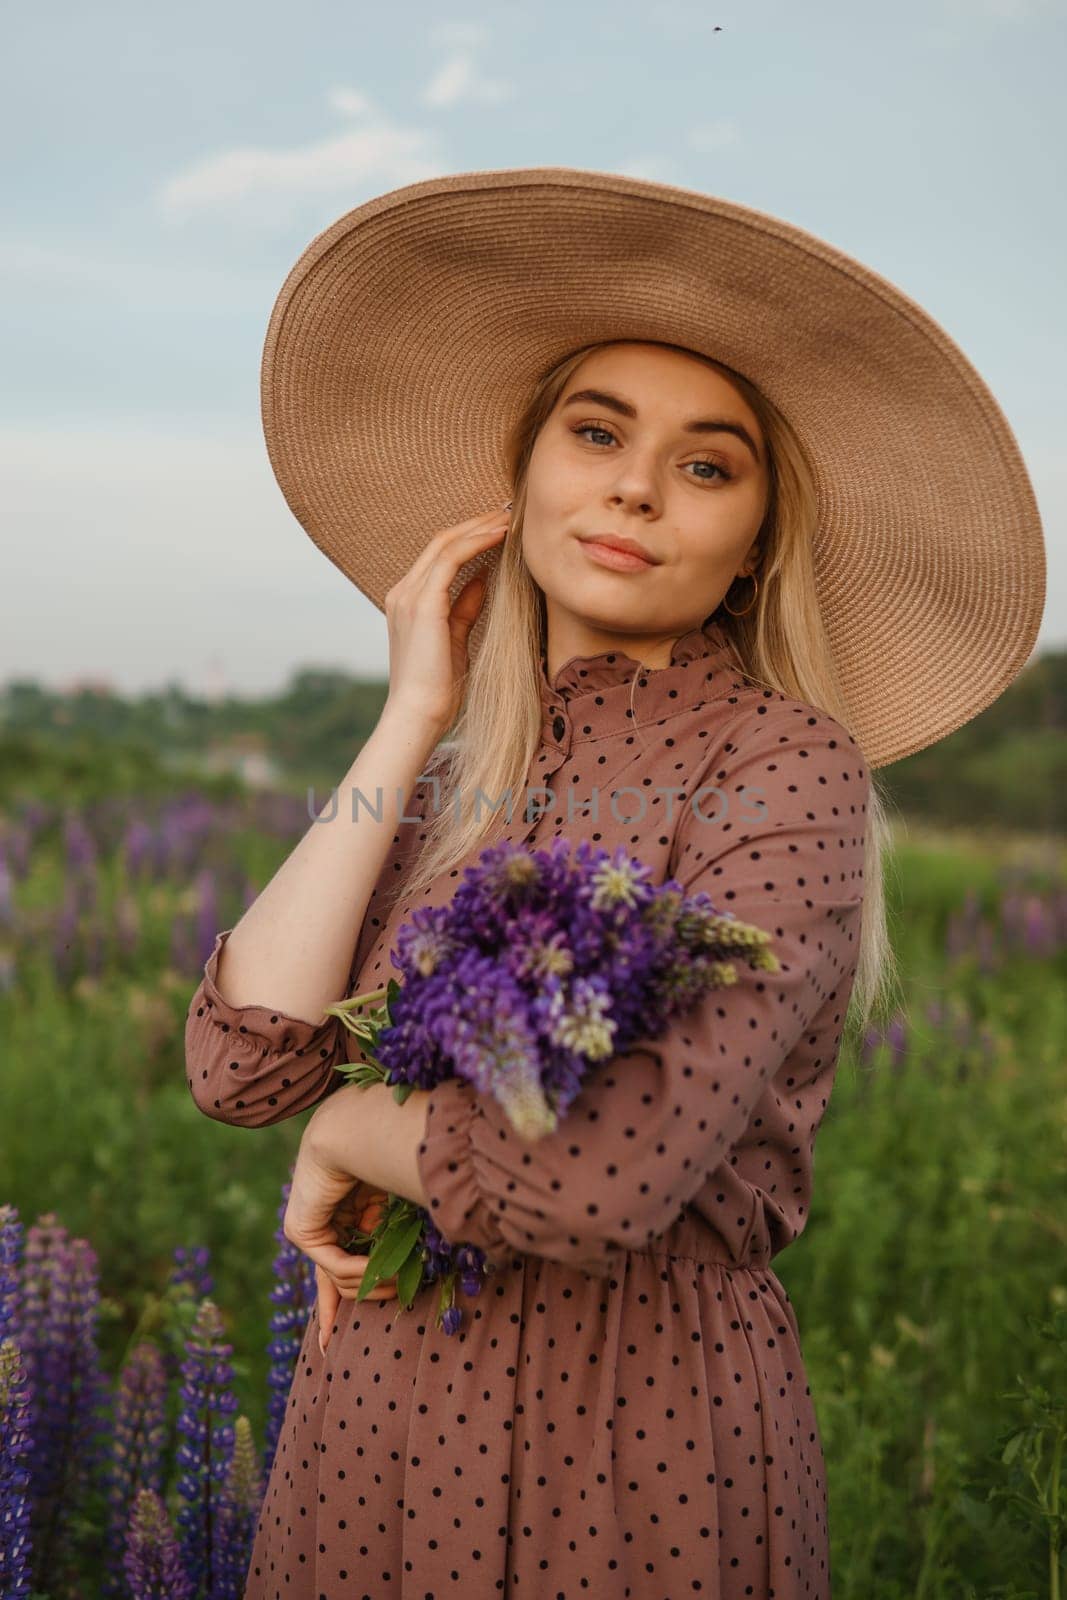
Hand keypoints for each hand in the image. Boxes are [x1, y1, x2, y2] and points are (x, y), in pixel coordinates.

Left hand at [283, 1131, 398, 1357]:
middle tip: (380, 1314)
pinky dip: (359, 1269)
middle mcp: (324, 1225)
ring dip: (372, 1284)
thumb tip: (398, 1281)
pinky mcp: (300, 1230)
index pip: (340, 1271)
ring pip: (341, 1279)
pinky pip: (333, 1265)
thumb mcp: (392, 1212)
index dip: (338, 1307)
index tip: (330, 1347)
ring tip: (398, 1282)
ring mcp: (309, 1228)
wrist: (355, 1128)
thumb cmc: (383, 1158)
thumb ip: (388, 1245)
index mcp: (344, 1219)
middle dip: (356, 1306)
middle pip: (335, 1284)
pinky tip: (376, 1267)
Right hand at [383, 504, 510, 732]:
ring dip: (479, 528)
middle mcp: (402, 592)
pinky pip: (451, 560)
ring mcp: (409, 596)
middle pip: (440, 541)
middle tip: (507, 512)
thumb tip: (483, 577)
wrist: (418, 714)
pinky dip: (477, 543)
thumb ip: (465, 606)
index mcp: (407, 600)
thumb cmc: (439, 686)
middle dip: (475, 524)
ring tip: (509, 519)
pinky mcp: (423, 604)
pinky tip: (501, 537)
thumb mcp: (456, 637)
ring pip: (445, 544)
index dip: (469, 537)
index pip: (437, 555)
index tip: (499, 528)